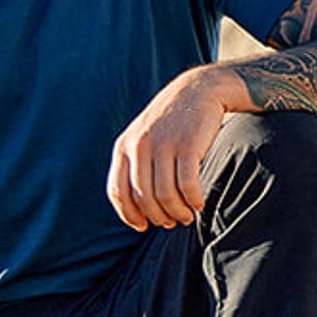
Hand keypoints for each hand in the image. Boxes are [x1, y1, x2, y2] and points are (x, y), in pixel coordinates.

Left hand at [107, 66, 236, 228]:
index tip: (143, 226)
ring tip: (187, 216)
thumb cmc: (171, 121)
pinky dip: (193, 200)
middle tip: (173, 222)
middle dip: (159, 217)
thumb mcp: (143, 137)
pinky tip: (199, 203)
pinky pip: (188, 185)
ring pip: (166, 195)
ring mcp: (164, 145)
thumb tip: (138, 208)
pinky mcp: (188, 145)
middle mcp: (140, 146)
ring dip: (177, 212)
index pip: (117, 191)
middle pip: (144, 198)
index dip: (128, 214)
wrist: (198, 90)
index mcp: (124, 146)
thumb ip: (135, 164)